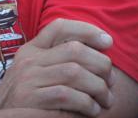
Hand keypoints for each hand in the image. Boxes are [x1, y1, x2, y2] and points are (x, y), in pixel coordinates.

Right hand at [0, 19, 115, 116]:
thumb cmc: (25, 100)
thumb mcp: (34, 73)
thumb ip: (56, 61)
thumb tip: (98, 54)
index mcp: (30, 50)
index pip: (59, 27)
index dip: (87, 29)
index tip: (108, 41)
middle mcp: (28, 61)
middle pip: (74, 50)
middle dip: (100, 64)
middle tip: (112, 81)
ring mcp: (28, 79)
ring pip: (74, 72)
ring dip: (98, 87)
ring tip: (106, 99)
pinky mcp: (31, 99)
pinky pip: (67, 95)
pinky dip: (86, 103)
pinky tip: (92, 110)